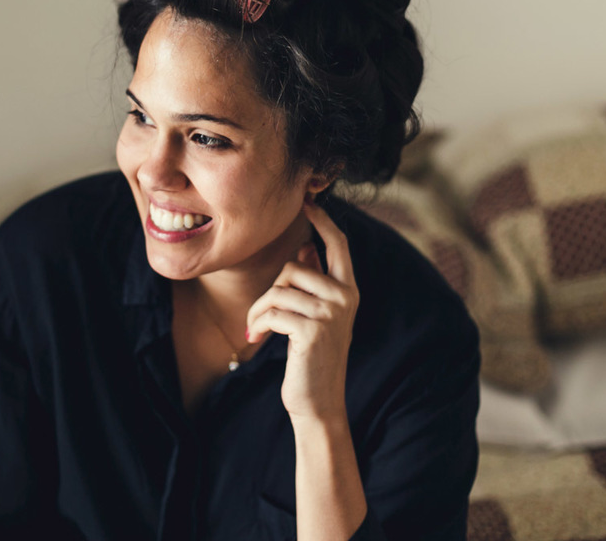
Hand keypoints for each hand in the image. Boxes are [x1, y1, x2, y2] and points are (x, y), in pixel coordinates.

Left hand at [247, 199, 358, 424]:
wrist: (319, 403)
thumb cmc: (313, 358)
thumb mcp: (318, 317)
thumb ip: (314, 284)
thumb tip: (305, 249)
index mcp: (349, 291)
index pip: (339, 245)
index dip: (323, 221)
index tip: (307, 201)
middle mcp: (345, 298)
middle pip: (294, 268)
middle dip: (270, 290)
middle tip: (261, 316)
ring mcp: (331, 313)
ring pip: (279, 289)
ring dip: (258, 310)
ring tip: (257, 328)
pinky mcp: (312, 329)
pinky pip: (272, 310)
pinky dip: (258, 322)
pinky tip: (256, 337)